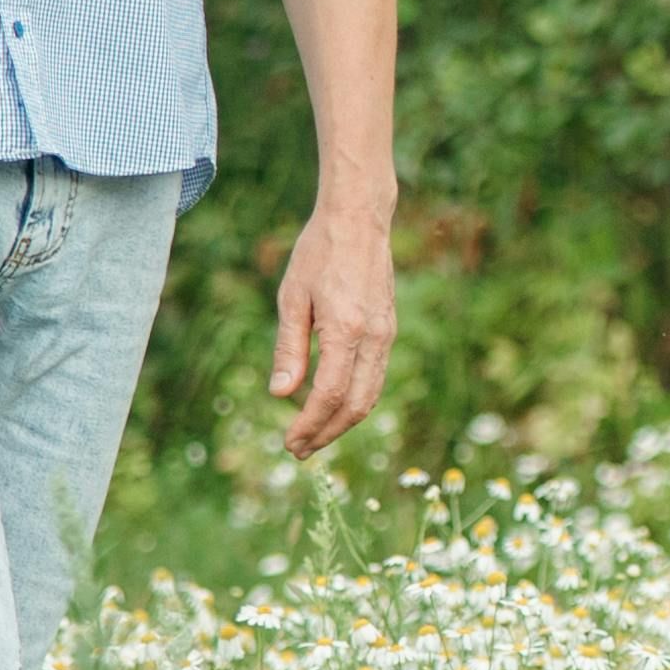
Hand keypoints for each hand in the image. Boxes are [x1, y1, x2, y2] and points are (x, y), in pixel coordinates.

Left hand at [268, 199, 396, 458]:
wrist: (359, 219)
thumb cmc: (319, 252)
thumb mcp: (292, 298)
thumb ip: (289, 349)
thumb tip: (280, 394)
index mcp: (346, 328)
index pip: (328, 394)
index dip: (309, 424)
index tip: (289, 442)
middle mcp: (374, 337)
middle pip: (355, 406)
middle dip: (326, 434)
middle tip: (298, 450)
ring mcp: (387, 335)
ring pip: (370, 396)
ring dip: (341, 423)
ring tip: (313, 437)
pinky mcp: (389, 330)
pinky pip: (375, 378)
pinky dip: (354, 401)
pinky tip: (331, 406)